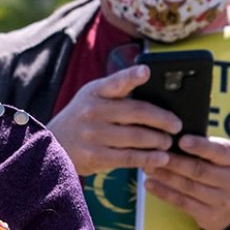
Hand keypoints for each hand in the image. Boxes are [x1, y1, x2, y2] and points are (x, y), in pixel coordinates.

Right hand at [48, 65, 181, 175]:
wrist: (51, 145)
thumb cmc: (82, 119)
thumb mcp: (92, 98)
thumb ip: (118, 92)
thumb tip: (158, 95)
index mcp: (95, 92)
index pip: (116, 82)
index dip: (132, 76)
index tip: (147, 71)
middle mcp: (92, 111)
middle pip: (137, 112)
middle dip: (163, 119)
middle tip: (177, 126)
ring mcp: (92, 134)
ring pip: (136, 137)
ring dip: (159, 141)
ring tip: (169, 143)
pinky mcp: (94, 156)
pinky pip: (128, 158)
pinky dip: (148, 159)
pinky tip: (160, 159)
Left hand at [143, 135, 229, 229]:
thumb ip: (211, 147)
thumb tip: (176, 137)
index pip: (220, 152)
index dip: (200, 146)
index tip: (181, 140)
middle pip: (199, 171)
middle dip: (174, 162)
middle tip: (155, 154)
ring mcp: (223, 201)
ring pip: (188, 187)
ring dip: (165, 176)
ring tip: (148, 167)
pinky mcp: (210, 216)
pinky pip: (182, 203)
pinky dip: (163, 193)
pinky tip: (150, 184)